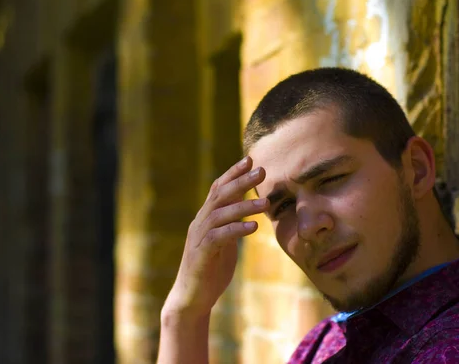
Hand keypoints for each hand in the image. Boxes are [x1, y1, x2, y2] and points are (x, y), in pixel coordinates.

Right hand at [163, 156, 268, 318]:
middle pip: (219, 195)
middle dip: (241, 181)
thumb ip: (231, 225)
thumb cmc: (210, 270)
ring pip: (220, 214)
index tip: (251, 159)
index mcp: (205, 218)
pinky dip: (236, 230)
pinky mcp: (201, 254)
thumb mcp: (223, 243)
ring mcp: (198, 237)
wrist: (191, 298)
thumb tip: (248, 211)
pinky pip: (219, 237)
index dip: (233, 172)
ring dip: (244, 206)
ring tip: (266, 203)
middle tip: (262, 170)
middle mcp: (200, 223)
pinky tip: (253, 228)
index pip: (218, 188)